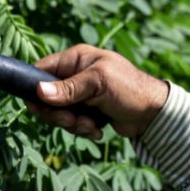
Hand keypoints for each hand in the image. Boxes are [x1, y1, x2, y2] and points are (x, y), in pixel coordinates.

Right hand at [32, 44, 168, 138]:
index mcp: (76, 59)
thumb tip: (39, 92)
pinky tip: (98, 130)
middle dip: (58, 113)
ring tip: (91, 126)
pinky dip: (83, 130)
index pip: (42, 69)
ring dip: (73, 124)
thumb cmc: (129, 88)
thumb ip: (69, 88)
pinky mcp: (87, 112)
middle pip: (47, 97)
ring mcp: (81, 95)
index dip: (34, 87)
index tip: (37, 106)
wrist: (154, 114)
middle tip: (72, 120)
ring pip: (59, 114)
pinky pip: (72, 124)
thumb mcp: (98, 83)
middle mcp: (75, 75)